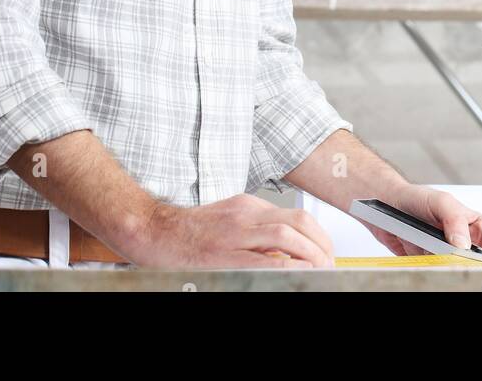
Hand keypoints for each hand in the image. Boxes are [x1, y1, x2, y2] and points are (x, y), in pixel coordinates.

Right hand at [121, 193, 335, 268]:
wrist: (151, 231)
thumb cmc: (187, 231)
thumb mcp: (228, 220)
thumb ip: (255, 230)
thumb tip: (285, 251)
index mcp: (248, 206)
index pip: (295, 215)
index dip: (317, 235)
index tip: (325, 251)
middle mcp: (246, 214)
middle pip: (298, 222)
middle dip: (321, 244)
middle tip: (329, 263)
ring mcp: (235, 232)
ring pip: (287, 236)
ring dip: (311, 254)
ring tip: (320, 270)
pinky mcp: (222, 253)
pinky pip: (263, 260)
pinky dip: (286, 267)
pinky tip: (297, 275)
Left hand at [364, 185, 481, 265]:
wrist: (384, 206)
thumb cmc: (416, 198)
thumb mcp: (440, 202)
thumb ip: (454, 220)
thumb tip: (463, 242)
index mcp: (470, 223)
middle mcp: (459, 239)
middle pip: (477, 259)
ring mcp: (443, 253)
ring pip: (458, 268)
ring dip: (458, 271)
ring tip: (458, 273)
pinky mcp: (427, 263)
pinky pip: (437, 273)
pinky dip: (438, 275)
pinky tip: (436, 272)